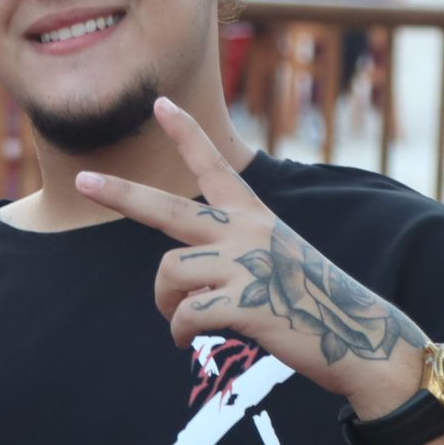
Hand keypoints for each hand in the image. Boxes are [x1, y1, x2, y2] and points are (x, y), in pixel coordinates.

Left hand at [74, 99, 425, 410]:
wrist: (363, 340)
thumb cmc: (319, 305)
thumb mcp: (279, 262)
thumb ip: (235, 257)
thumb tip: (185, 281)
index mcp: (256, 218)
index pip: (215, 167)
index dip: (185, 134)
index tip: (159, 103)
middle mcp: (247, 232)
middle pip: (167, 208)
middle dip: (120, 193)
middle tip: (81, 180)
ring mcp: (244, 265)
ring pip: (168, 274)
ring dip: (165, 305)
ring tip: (180, 322)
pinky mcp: (243, 303)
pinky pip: (184, 315)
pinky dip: (180, 332)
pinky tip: (190, 342)